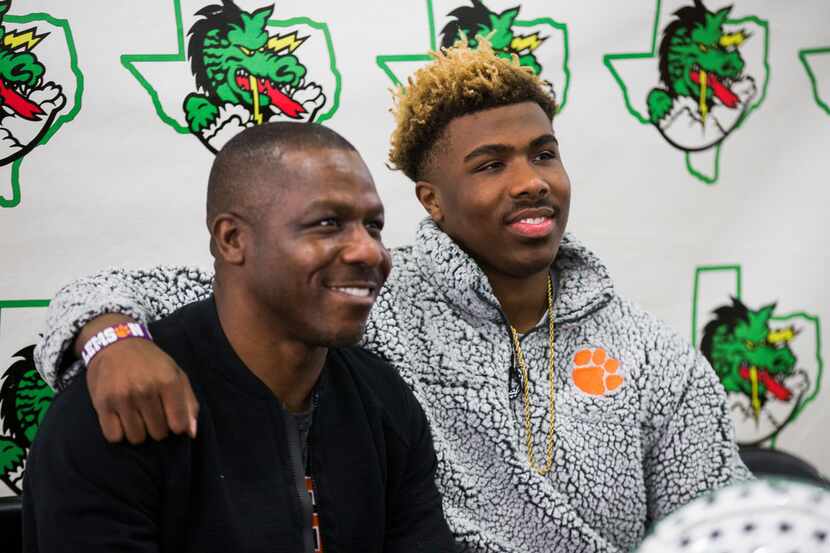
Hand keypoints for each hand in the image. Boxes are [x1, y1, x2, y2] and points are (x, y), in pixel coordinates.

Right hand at [79, 315, 198, 443]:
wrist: (116, 342)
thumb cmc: (151, 362)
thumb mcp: (176, 374)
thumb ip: (188, 403)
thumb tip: (191, 433)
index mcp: (168, 381)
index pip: (178, 424)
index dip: (177, 426)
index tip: (172, 419)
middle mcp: (145, 389)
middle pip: (158, 433)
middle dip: (158, 428)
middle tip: (152, 414)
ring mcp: (122, 397)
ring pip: (137, 438)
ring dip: (139, 432)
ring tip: (137, 416)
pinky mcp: (102, 403)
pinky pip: (114, 436)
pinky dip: (119, 433)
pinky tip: (122, 419)